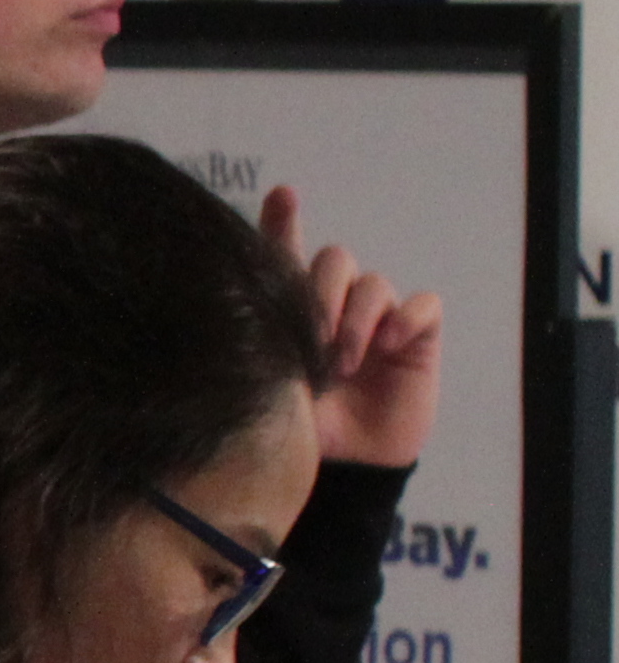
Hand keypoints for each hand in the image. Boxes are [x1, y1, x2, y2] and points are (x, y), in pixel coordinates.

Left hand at [260, 187, 445, 467]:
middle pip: (333, 260)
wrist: (346, 466)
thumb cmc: (301, 422)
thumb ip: (263, 332)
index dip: (284, 222)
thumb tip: (238, 290)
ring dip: (357, 318)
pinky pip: (422, 306)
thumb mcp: (270, 377)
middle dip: (321, 293)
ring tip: (342, 363)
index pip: (287, 253)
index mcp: (294, 309)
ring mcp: (379, 317)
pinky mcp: (416, 336)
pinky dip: (406, 318)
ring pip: (373, 282)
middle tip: (313, 341)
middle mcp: (337, 304)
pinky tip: (390, 345)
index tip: (284, 195)